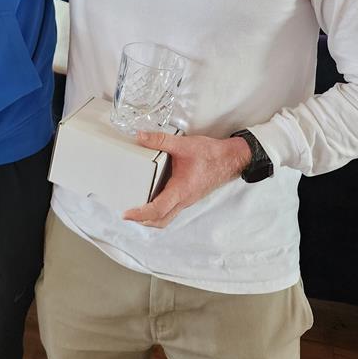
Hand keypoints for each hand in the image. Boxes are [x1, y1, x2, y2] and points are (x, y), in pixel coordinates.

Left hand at [123, 131, 251, 227]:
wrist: (231, 159)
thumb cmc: (211, 155)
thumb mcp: (184, 145)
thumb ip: (161, 140)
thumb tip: (140, 137)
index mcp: (181, 190)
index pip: (158, 210)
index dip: (141, 214)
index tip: (127, 214)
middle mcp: (184, 199)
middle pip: (161, 220)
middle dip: (142, 221)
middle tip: (127, 214)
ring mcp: (186, 199)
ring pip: (167, 217)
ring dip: (150, 217)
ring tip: (136, 208)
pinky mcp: (188, 195)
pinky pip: (172, 209)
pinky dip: (159, 209)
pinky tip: (151, 197)